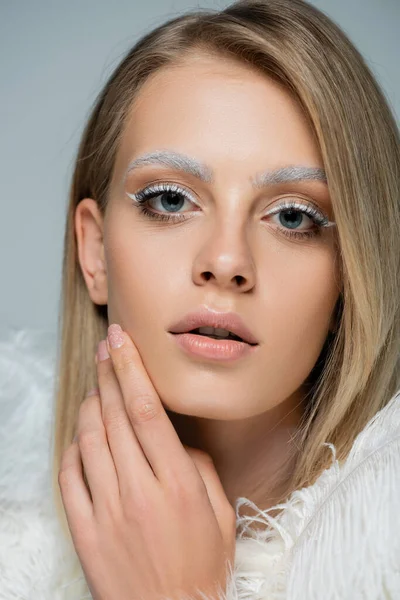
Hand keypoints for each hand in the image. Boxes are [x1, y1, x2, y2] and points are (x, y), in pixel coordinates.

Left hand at [58, 324, 235, 599]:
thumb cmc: (202, 568)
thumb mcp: (221, 514)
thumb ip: (201, 469)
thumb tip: (178, 441)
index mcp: (177, 483)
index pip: (147, 409)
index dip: (132, 368)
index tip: (123, 341)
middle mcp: (138, 490)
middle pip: (114, 415)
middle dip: (109, 372)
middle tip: (107, 346)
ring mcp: (107, 510)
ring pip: (89, 439)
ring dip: (90, 403)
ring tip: (95, 382)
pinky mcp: (85, 530)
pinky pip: (69, 476)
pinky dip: (72, 446)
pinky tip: (81, 432)